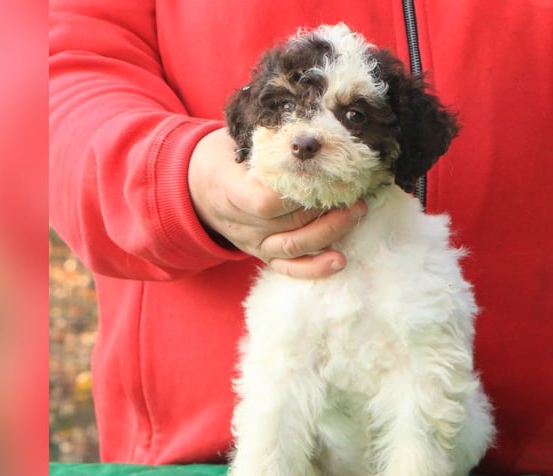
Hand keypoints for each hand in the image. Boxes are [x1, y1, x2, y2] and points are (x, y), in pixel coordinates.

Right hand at [188, 128, 366, 278]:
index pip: (265, 202)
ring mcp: (253, 243)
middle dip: (326, 206)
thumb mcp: (234, 139)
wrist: (196, 188)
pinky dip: (315, 268)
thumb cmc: (223, 156)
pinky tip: (340, 261)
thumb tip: (309, 130)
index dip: (297, 193)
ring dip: (330, 231)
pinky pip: (289, 268)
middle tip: (355, 187)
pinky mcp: (263, 255)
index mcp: (228, 188)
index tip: (325, 174)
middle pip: (288, 223)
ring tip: (356, 212)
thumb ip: (265, 139)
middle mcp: (241, 223)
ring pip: (295, 245)